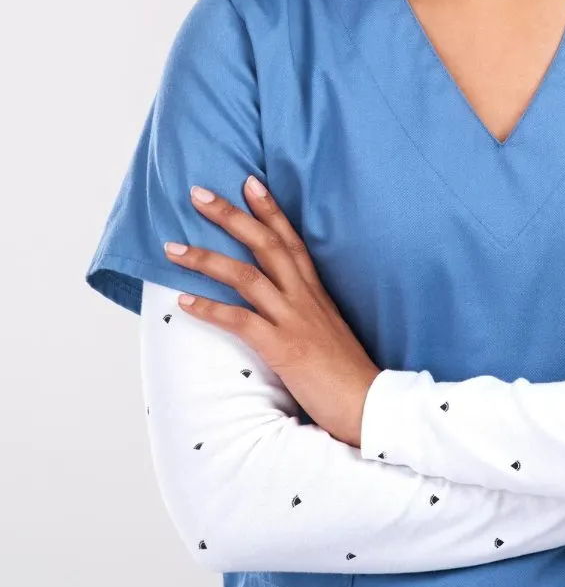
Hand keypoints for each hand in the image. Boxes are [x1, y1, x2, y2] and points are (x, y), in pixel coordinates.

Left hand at [164, 178, 381, 447]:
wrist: (370, 404)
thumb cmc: (347, 372)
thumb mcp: (328, 329)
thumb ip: (306, 310)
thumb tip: (284, 304)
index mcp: (316, 291)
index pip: (290, 239)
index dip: (269, 209)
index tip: (248, 181)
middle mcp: (305, 297)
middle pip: (265, 244)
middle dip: (230, 216)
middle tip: (198, 193)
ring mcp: (295, 320)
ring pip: (246, 276)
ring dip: (206, 259)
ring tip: (172, 248)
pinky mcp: (284, 347)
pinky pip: (242, 321)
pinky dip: (210, 309)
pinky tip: (184, 302)